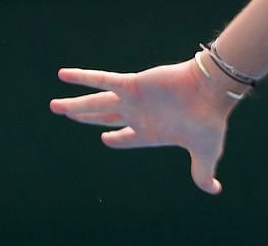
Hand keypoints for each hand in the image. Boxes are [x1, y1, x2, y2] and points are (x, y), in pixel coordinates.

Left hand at [50, 57, 236, 194]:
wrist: (211, 92)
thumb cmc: (208, 121)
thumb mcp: (205, 152)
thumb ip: (202, 172)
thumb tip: (214, 191)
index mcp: (150, 132)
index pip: (125, 137)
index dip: (114, 139)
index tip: (105, 139)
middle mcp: (137, 114)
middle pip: (103, 116)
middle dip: (85, 118)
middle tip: (66, 115)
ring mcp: (132, 99)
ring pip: (95, 103)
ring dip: (74, 105)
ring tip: (53, 106)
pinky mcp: (131, 84)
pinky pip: (101, 81)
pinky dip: (82, 78)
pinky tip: (62, 76)